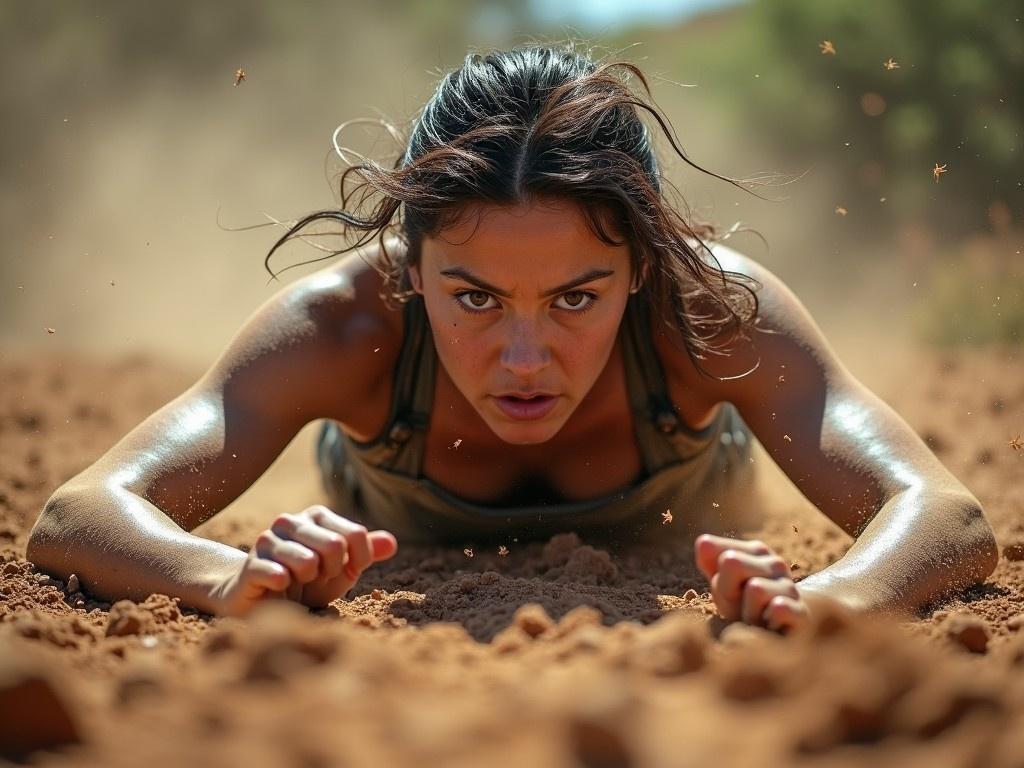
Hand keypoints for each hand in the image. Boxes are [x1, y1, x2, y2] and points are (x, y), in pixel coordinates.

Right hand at [211, 505, 397, 616]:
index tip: (344, 570)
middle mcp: (291, 520)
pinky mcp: (251, 564)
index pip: (357, 535)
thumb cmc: (306, 581)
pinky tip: (278, 586)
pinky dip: (285, 587)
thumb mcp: (342, 569)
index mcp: (316, 516)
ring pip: (308, 561)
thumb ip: (366, 554)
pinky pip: (278, 575)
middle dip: (332, 570)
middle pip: (335, 545)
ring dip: (308, 580)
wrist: (260, 597)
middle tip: (316, 576)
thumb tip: (392, 543)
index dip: (359, 561)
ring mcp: (268, 540)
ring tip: (296, 580)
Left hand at [694, 533, 808, 631]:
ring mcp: (790, 588)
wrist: (777, 636)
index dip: (719, 578)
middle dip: (728, 591)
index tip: (730, 590)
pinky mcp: (802, 614)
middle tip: (740, 606)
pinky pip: (780, 609)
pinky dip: (769, 622)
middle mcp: (776, 565)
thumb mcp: (723, 584)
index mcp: (757, 552)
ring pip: (755, 588)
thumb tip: (703, 542)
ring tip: (755, 620)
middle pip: (732, 562)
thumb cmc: (743, 606)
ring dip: (747, 612)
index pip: (721, 552)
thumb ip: (709, 562)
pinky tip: (770, 628)